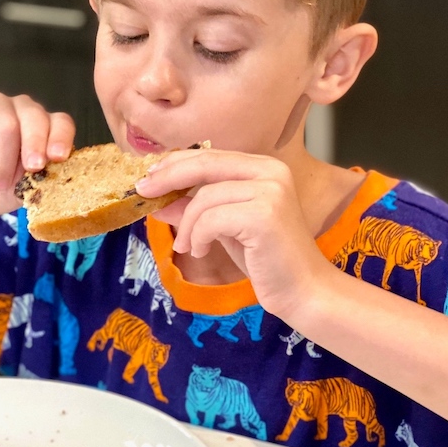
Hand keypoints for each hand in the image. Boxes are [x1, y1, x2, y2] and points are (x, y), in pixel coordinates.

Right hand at [0, 94, 75, 218]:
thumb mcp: (28, 188)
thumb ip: (45, 175)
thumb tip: (60, 169)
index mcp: (44, 127)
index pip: (61, 122)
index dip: (61, 138)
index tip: (57, 157)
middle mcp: (22, 110)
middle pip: (35, 117)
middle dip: (34, 147)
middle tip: (31, 169)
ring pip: (8, 126)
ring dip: (4, 161)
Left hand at [136, 149, 332, 318]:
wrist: (303, 291)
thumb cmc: (266, 260)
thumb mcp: (224, 228)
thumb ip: (198, 209)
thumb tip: (161, 199)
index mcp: (264, 167)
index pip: (210, 155)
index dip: (176, 164)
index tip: (149, 177)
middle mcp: (271, 171)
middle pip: (205, 163)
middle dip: (168, 178)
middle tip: (144, 194)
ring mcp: (270, 191)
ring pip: (204, 197)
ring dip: (187, 225)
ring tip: (188, 247)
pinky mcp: (264, 215)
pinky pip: (211, 219)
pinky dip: (199, 237)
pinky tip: (203, 253)